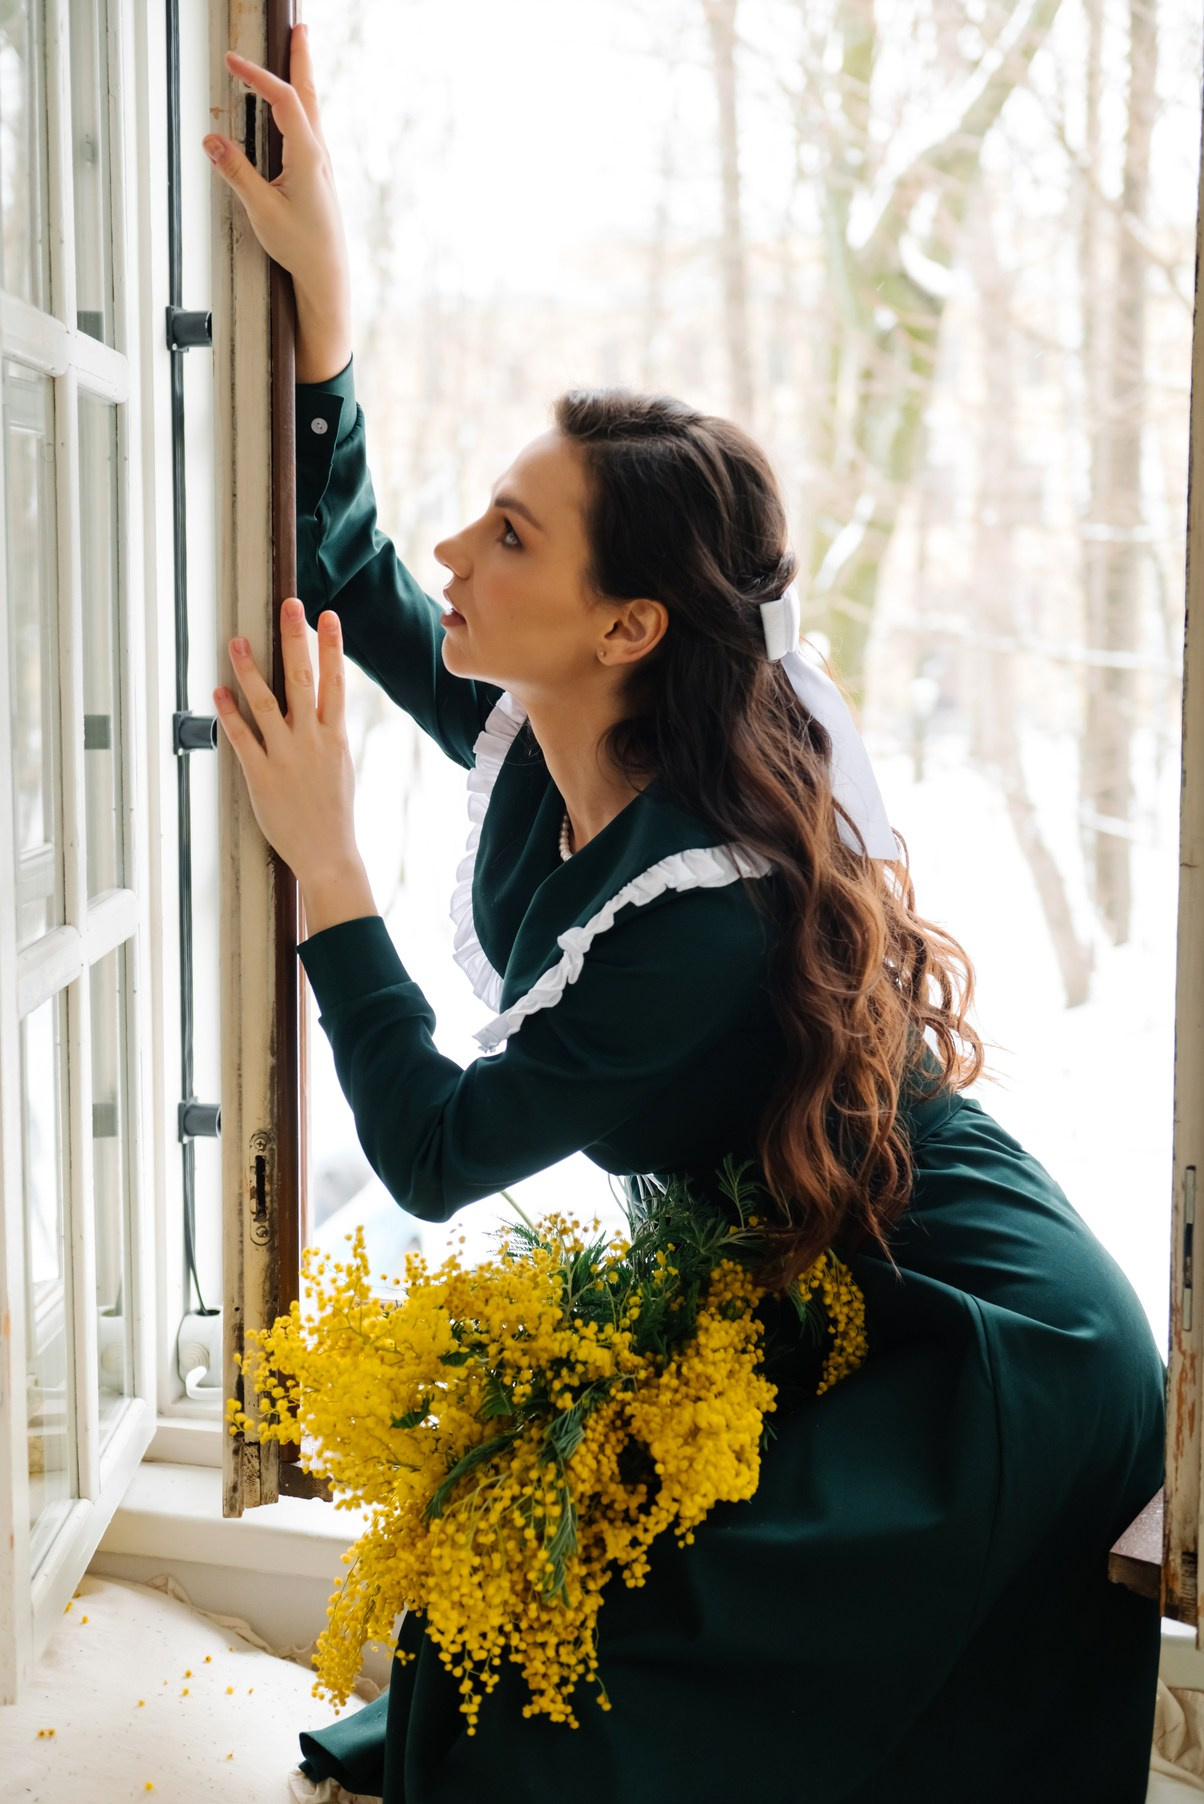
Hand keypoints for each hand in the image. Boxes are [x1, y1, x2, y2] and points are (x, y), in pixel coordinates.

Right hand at [203, 23, 351, 381]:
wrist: (327, 276)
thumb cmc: (301, 248)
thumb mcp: (261, 211)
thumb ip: (236, 172)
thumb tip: (212, 140)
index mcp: (308, 156)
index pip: (283, 100)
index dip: (258, 76)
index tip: (233, 61)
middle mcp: (319, 155)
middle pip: (308, 95)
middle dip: (301, 59)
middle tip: (300, 28)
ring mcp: (321, 164)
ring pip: (311, 110)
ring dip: (302, 78)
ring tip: (299, 52)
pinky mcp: (318, 175)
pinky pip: (309, 128)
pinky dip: (300, 106)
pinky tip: (296, 108)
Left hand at [214, 600, 360, 888]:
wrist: (327, 853)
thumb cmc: (333, 812)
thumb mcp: (342, 766)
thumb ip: (329, 734)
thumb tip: (322, 709)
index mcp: (334, 736)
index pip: (335, 681)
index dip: (332, 646)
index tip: (329, 617)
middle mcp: (311, 740)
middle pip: (303, 679)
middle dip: (296, 639)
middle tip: (290, 607)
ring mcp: (285, 756)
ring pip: (265, 702)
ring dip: (249, 669)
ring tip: (238, 641)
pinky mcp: (261, 775)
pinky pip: (242, 737)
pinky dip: (229, 713)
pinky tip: (219, 691)